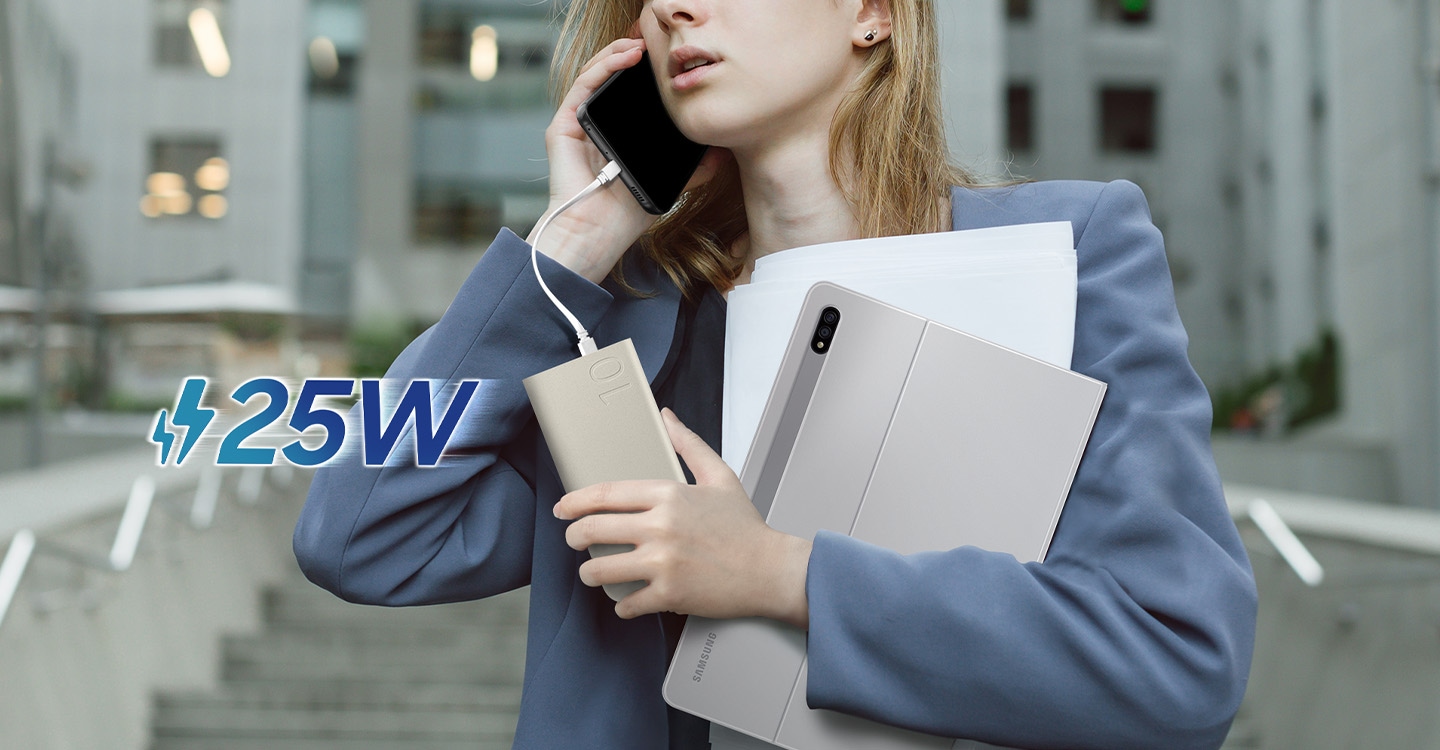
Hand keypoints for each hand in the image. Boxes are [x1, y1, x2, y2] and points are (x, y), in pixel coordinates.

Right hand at [532, 38, 731, 282]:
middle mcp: (596, 123)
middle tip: (657, 39)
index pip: (630, 91)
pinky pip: (583, 85)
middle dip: (632, 51)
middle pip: (611, 76)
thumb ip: (695, 169)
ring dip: (618, 52)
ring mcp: (578, 123)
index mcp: (617, 133)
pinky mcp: (563, 126)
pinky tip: (626, 57)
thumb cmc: (626, 214)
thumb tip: (723, 152)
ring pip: (595, 73)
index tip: (669, 57)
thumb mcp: (670, 184)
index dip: (646, 71)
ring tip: (643, 43)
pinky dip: (604, 66)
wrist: (598, 234)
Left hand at [554, 408, 811, 626]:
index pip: (606, 493)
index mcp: (669, 495)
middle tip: (574, 540)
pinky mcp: (669, 594)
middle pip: (594, 529)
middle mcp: (661, 527)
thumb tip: (667, 417)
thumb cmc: (746, 528)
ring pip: (601, 568)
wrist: (771, 570)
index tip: (564, 509)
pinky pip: (627, 602)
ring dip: (590, 573)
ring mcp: (663, 562)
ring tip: (593, 573)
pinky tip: (626, 601)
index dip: (575, 501)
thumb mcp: (719, 477)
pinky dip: (622, 605)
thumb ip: (689, 445)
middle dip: (574, 537)